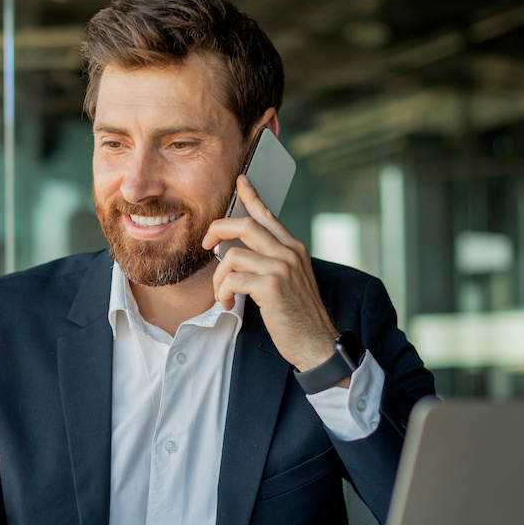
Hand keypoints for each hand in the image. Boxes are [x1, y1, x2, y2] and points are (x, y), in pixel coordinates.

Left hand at [203, 174, 345, 381]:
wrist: (317, 342)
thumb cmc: (299, 316)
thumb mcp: (290, 281)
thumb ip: (272, 263)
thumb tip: (238, 254)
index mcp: (294, 249)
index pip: (269, 216)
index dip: (252, 197)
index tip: (240, 182)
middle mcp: (289, 253)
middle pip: (245, 225)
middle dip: (218, 230)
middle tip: (206, 244)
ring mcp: (281, 268)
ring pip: (233, 255)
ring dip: (218, 278)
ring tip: (223, 295)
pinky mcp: (271, 286)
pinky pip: (233, 279)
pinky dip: (223, 292)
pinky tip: (229, 304)